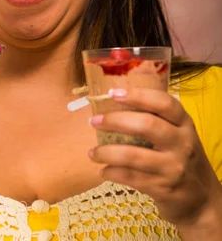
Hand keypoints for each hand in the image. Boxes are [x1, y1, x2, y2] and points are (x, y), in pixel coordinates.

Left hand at [88, 87, 221, 229]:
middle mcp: (182, 143)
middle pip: (147, 125)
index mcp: (184, 124)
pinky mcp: (163, 188)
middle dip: (115, 121)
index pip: (164, 103)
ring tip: (92, 153)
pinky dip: (112, 173)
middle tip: (94, 121)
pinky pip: (130, 177)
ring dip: (107, 153)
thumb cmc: (182, 158)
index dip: (138, 95)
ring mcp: (173, 167)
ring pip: (133, 155)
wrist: (202, 200)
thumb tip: (115, 102)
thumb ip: (158, 119)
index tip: (114, 93)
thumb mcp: (179, 135)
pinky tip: (104, 171)